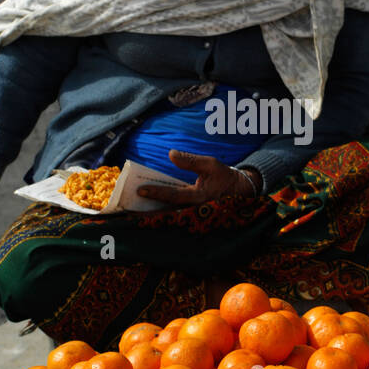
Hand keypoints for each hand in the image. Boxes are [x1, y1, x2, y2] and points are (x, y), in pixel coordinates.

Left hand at [137, 151, 259, 208]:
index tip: (140, 190)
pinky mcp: (191, 214)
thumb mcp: (210, 164)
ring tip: (133, 211)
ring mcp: (192, 214)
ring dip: (151, 213)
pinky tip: (147, 210)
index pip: (173, 195)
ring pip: (168, 214)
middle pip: (166, 210)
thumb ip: (190, 160)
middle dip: (147, 210)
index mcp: (198, 196)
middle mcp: (193, 209)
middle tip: (129, 208)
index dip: (156, 192)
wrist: (239, 192)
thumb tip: (171, 154)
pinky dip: (160, 212)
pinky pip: (172, 214)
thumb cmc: (224, 177)